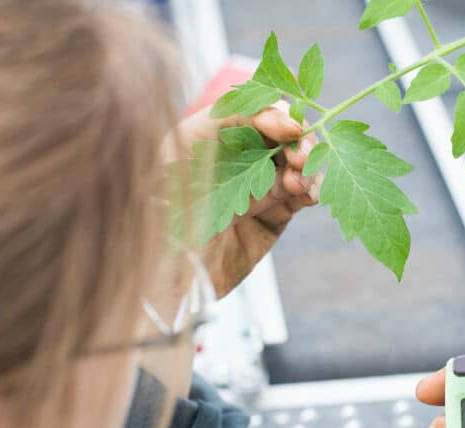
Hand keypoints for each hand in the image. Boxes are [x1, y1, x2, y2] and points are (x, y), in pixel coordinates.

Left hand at [168, 102, 319, 297]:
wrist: (159, 282)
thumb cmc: (154, 215)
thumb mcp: (178, 156)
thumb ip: (229, 124)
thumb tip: (284, 119)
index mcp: (206, 134)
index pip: (252, 108)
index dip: (276, 113)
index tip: (289, 128)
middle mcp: (233, 158)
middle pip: (281, 134)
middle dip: (299, 140)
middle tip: (302, 158)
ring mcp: (255, 188)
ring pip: (296, 165)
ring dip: (308, 167)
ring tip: (301, 183)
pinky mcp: (271, 219)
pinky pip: (299, 198)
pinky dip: (310, 192)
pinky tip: (309, 195)